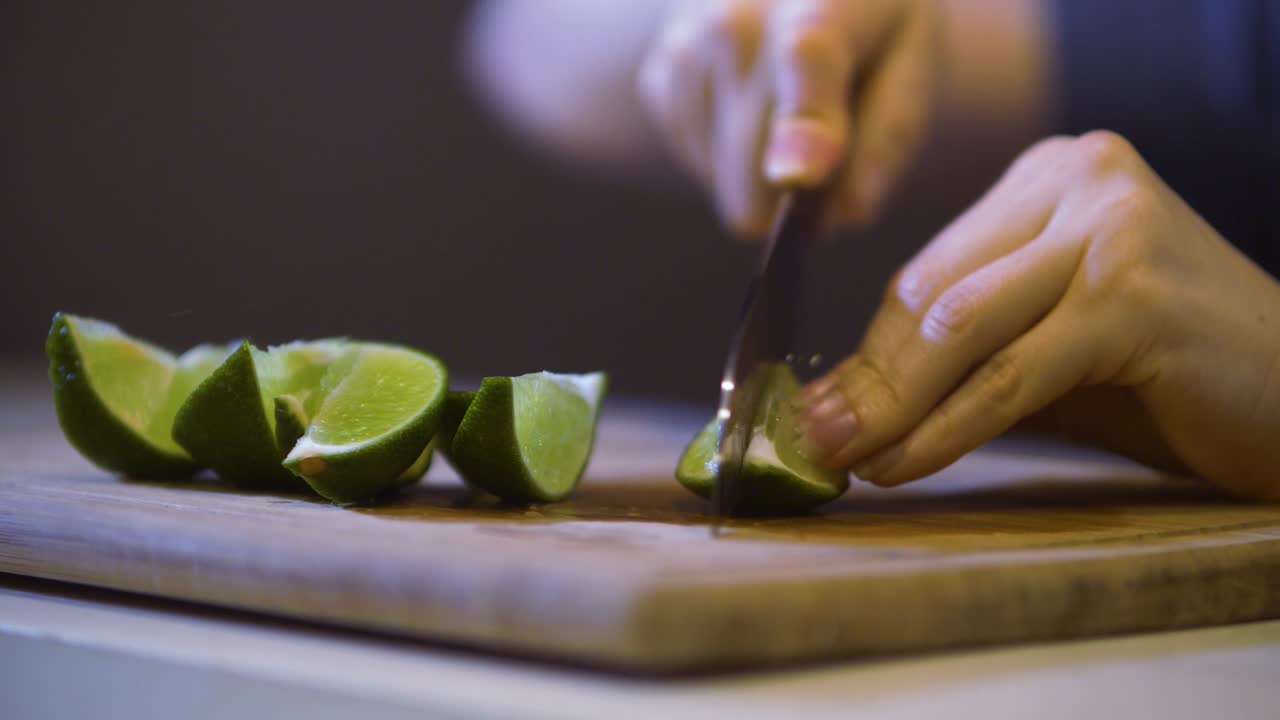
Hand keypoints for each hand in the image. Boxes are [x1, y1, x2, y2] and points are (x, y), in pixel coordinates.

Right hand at [637, 0, 937, 236]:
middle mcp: (739, 13)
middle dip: (790, 189)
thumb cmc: (868, 30)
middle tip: (826, 168)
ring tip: (787, 117)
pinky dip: (726, 156)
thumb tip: (850, 210)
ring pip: (721, 171)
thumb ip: (887, 136)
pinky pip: (694, 158)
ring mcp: (688, 43)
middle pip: (754, 150)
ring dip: (758, 171)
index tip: (800, 179)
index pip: (810, 56)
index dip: (804, 122)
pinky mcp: (660, 74)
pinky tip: (751, 113)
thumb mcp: (910, 66)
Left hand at [800, 131, 1279, 499]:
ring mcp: (1111, 225)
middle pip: (934, 292)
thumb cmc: (1168, 378)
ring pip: (960, 328)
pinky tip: (903, 465)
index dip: (866, 351)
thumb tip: (842, 406)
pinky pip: (1011, 373)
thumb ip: (958, 363)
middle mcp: (1079, 177)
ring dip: (893, 406)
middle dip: (868, 381)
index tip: (816, 407)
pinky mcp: (1134, 293)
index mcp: (1051, 178)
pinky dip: (948, 427)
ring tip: (846, 458)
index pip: (928, 271)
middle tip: (813, 441)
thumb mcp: (1045, 354)